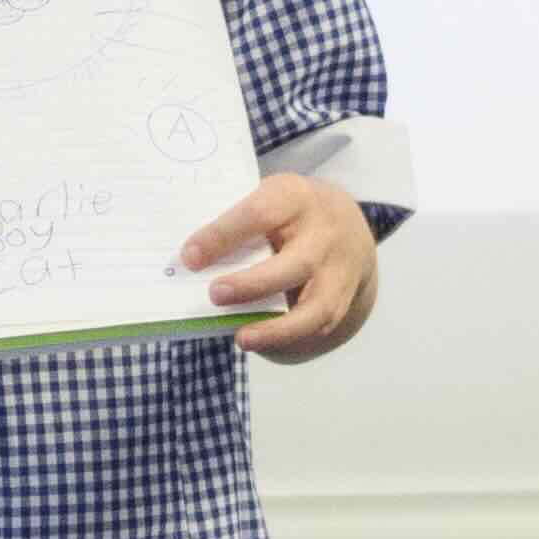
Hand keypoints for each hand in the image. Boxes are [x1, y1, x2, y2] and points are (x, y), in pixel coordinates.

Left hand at [184, 170, 379, 358]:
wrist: (348, 227)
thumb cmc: (290, 214)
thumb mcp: (270, 200)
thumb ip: (239, 226)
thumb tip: (193, 262)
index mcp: (296, 197)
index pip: (260, 213)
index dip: (223, 236)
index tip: (190, 257)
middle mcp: (325, 233)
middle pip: (295, 263)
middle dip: (252, 284)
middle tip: (215, 295)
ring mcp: (338, 270)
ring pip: (315, 306)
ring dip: (278, 327)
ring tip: (242, 338)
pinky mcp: (341, 300)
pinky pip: (318, 325)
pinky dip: (287, 337)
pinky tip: (259, 341)